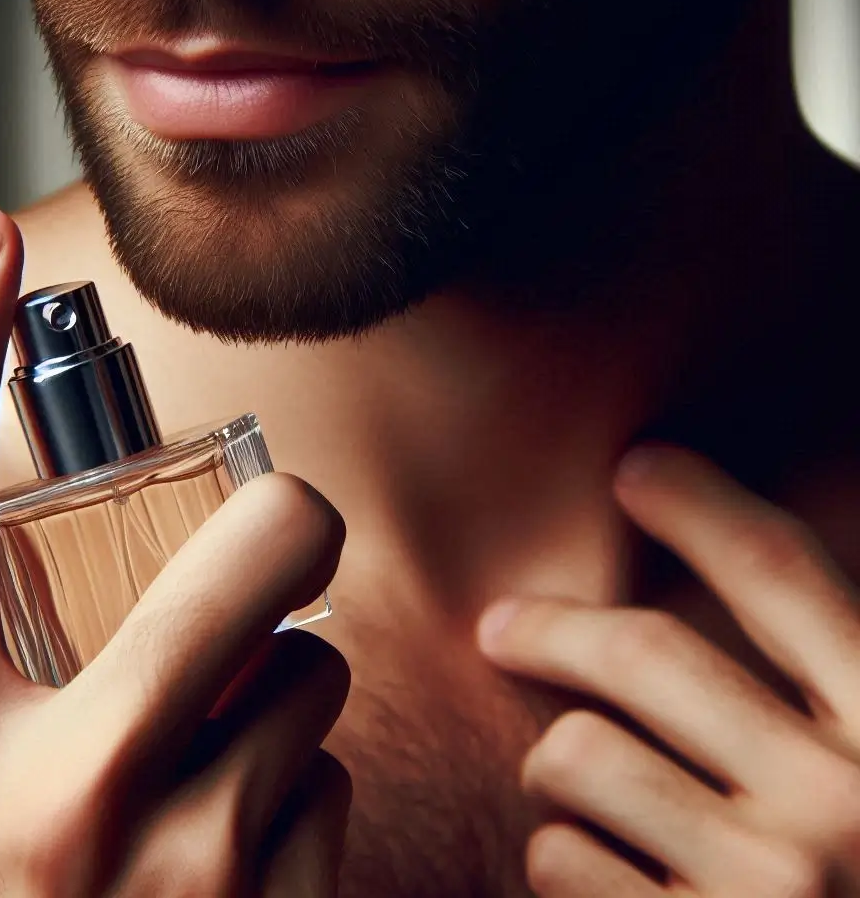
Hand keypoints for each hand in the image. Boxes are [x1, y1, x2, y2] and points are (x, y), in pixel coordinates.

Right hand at [0, 207, 350, 896]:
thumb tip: (70, 535)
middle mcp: (48, 797)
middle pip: (248, 545)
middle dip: (292, 516)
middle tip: (276, 533)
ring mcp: (179, 863)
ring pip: (312, 668)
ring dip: (281, 690)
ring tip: (211, 772)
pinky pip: (331, 771)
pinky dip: (301, 787)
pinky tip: (238, 860)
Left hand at [478, 444, 859, 896]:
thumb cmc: (856, 869)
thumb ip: (818, 697)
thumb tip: (718, 602)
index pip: (785, 574)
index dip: (703, 504)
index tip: (637, 466)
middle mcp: (843, 805)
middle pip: (645, 652)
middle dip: (550, 626)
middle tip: (497, 624)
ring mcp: (766, 892)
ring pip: (578, 755)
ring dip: (560, 764)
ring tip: (580, 791)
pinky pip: (560, 859)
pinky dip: (561, 854)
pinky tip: (602, 874)